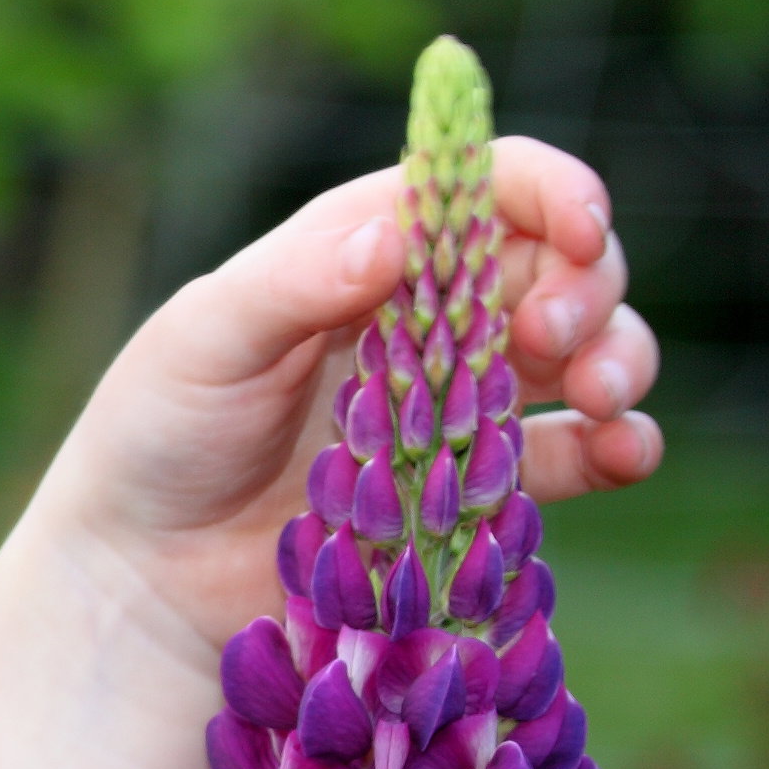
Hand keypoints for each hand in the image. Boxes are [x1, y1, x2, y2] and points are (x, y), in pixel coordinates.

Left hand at [36, 137, 662, 664]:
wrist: (146, 581)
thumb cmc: (158, 437)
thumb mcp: (204, 340)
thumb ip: (296, 282)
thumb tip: (402, 235)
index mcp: (365, 249)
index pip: (483, 188)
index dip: (549, 191)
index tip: (582, 227)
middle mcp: (427, 316)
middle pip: (555, 266)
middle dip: (588, 285)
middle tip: (555, 334)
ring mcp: (457, 405)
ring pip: (583, 354)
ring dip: (619, 358)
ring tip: (599, 394)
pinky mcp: (472, 493)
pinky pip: (574, 456)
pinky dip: (618, 446)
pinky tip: (622, 452)